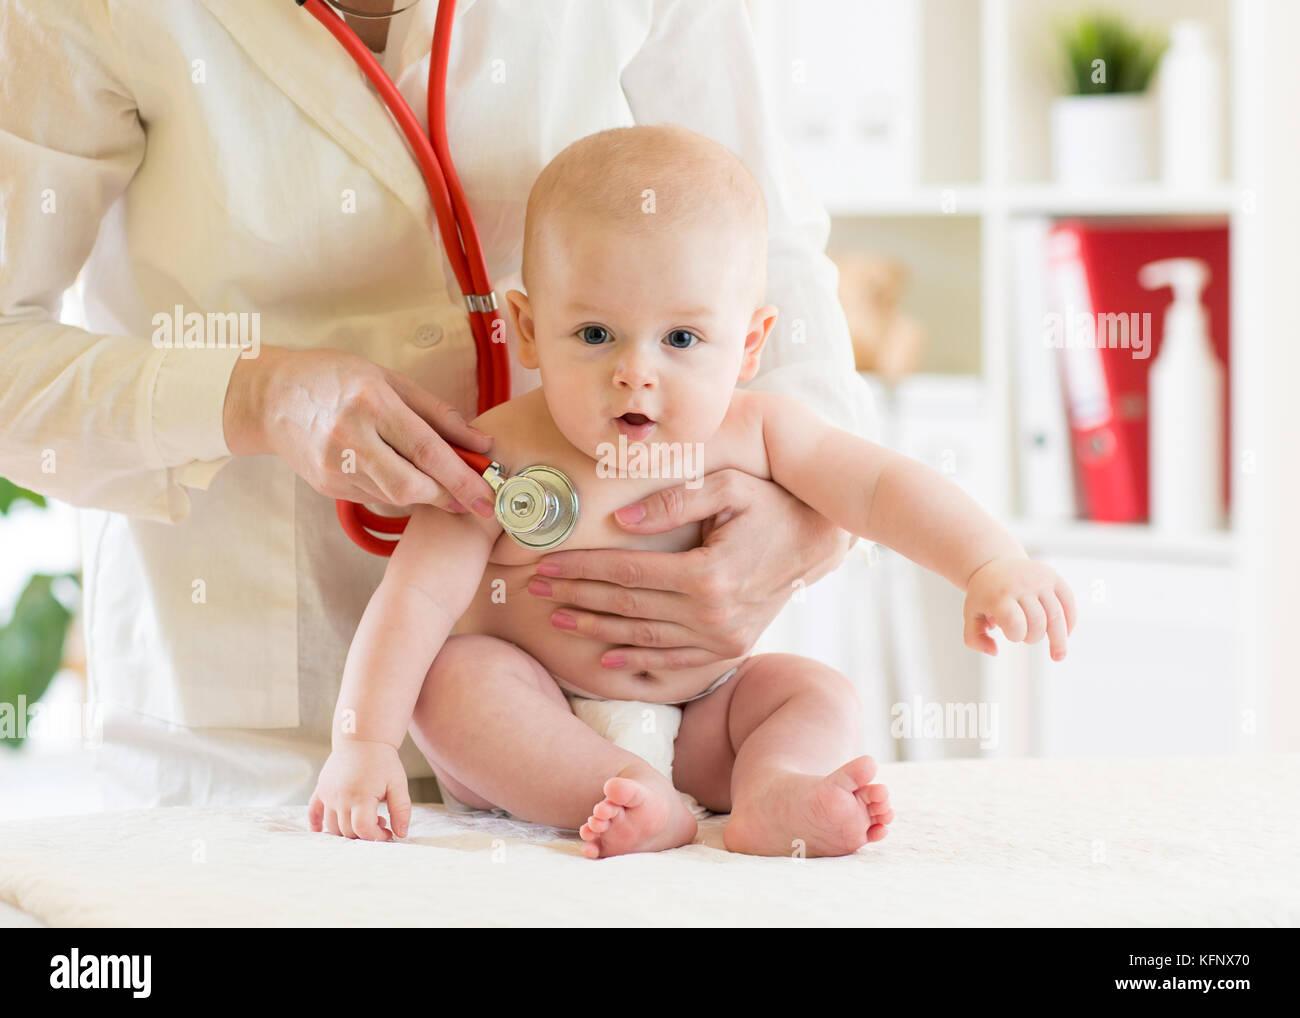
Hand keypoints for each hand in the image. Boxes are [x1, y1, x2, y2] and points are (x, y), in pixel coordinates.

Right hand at [222, 345, 496, 514]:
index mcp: (371, 403)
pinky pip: (376, 497)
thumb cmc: (335, 379)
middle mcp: (351, 438)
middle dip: (448, 498)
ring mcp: (335, 467)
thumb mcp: (390, 380)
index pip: (427, 450)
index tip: (490, 495)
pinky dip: (399, 493)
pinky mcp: (327, 486)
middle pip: (410, 486)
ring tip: (443, 486)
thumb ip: (439, 414)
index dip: (463, 478)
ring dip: (427, 497)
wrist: (270, 397)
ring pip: (394, 497)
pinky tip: (404, 478)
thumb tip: (482, 444)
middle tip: (472, 499)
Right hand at [308, 740, 410, 840]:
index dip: (376, 837)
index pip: (363, 830)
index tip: (388, 832)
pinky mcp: (321, 789)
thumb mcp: (398, 784)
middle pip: (348, 831)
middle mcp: (341, 798)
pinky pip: (313, 810)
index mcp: (361, 797)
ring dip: (347, 830)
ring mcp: (328, 794)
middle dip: (366, 833)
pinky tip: (320, 829)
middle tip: (381, 822)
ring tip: (365, 818)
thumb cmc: (383, 761)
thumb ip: (401, 809)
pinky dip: (315, 822)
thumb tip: (401, 834)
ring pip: (332, 826)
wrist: (363, 738)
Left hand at [526, 469, 852, 671]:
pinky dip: (636, 662)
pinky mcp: (729, 651)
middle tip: (536, 590)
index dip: (582, 568)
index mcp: (707, 574)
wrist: (819, 543)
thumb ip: (674, 501)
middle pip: (626, 606)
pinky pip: (673, 661)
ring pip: (642, 638)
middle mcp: (711, 614)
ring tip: (558, 619)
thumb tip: (621, 521)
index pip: (626, 572)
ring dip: (596, 629)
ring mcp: (721, 639)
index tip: (545, 564)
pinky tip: (604, 658)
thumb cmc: (771, 505)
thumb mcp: (729, 488)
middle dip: (576, 597)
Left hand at [963, 555, 1076, 660]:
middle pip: (1038, 622)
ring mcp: (1039, 580)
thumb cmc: (984, 596)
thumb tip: (995, 651)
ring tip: (1058, 656)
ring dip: (1057, 639)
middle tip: (1026, 637)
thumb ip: (975, 639)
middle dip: (1033, 637)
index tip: (1011, 634)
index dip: (1016, 635)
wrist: (994, 564)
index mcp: (999, 596)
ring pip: (1057, 616)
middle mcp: (1021, 585)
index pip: (1015, 623)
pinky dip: (1070, 621)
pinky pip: (1068, 602)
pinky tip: (1066, 634)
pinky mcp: (1053, 577)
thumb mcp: (971, 615)